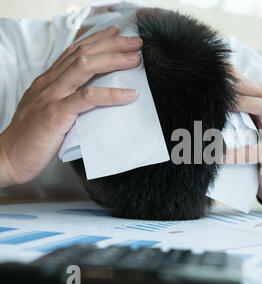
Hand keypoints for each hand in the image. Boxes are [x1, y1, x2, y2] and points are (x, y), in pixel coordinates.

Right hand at [0, 25, 142, 186]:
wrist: (8, 157)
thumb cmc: (32, 138)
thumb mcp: (51, 111)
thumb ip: (69, 100)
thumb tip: (96, 99)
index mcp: (48, 81)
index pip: (74, 51)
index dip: (96, 39)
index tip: (116, 33)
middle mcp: (49, 83)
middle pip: (83, 53)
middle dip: (112, 44)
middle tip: (135, 42)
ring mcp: (52, 97)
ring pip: (85, 67)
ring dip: (113, 60)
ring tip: (135, 59)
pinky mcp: (56, 114)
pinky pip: (87, 98)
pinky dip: (111, 94)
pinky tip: (129, 94)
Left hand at [223, 71, 261, 205]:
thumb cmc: (259, 159)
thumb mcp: (249, 137)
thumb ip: (236, 123)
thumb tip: (208, 111)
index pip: (254, 88)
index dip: (237, 76)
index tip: (217, 67)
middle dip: (241, 84)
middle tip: (219, 83)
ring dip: (246, 103)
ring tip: (224, 104)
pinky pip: (256, 153)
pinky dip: (236, 153)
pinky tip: (219, 155)